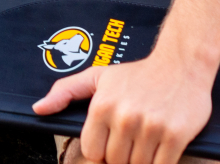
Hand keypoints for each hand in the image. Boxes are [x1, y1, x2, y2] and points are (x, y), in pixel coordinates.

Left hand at [32, 53, 214, 163]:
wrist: (181, 65)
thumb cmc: (137, 74)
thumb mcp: (97, 77)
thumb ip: (65, 92)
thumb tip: (38, 109)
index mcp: (102, 106)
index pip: (92, 152)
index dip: (101, 151)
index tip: (111, 142)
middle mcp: (124, 117)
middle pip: (115, 161)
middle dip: (122, 156)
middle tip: (131, 141)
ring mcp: (151, 127)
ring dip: (141, 160)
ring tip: (146, 143)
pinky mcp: (175, 135)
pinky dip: (159, 163)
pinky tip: (160, 150)